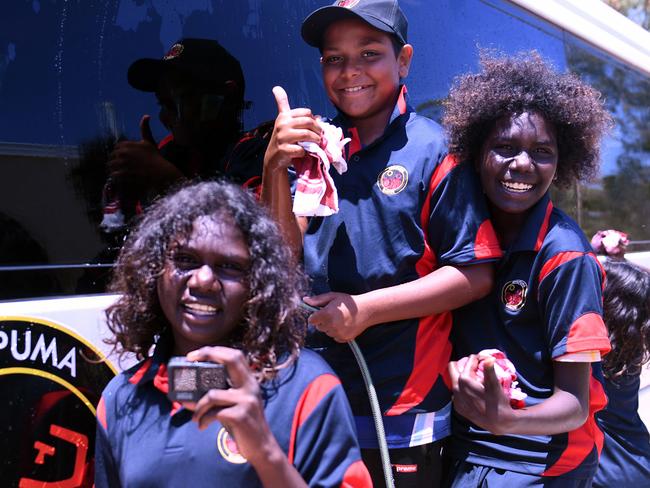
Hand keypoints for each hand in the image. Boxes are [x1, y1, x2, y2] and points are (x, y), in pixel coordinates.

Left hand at [108, 115, 181, 195]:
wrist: (161, 172)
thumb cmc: (156, 157)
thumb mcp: (149, 141)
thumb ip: (145, 128)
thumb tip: (146, 115)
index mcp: (127, 144)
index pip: (116, 148)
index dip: (119, 154)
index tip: (124, 159)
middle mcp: (123, 152)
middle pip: (112, 157)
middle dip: (115, 162)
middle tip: (121, 168)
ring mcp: (123, 163)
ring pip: (111, 166)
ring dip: (113, 170)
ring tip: (119, 174)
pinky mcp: (124, 174)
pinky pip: (114, 175)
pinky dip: (116, 177)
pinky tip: (122, 179)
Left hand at [182, 346, 281, 465]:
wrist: (261, 447)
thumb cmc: (243, 424)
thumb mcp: (235, 404)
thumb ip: (220, 395)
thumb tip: (188, 396)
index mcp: (249, 381)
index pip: (235, 355)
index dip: (215, 350)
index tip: (195, 354)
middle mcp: (250, 386)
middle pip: (231, 360)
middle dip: (208, 355)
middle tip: (190, 360)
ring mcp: (247, 400)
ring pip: (213, 394)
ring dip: (198, 406)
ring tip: (195, 417)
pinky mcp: (240, 416)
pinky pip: (214, 413)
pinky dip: (203, 419)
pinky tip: (202, 426)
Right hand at [263, 86, 321, 171]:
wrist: (273, 158)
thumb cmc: (283, 139)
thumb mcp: (283, 121)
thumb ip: (284, 105)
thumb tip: (292, 98)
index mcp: (284, 116)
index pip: (306, 112)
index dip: (314, 120)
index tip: (315, 127)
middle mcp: (282, 124)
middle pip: (308, 122)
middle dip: (318, 130)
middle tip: (320, 137)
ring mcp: (282, 137)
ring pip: (306, 134)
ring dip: (315, 140)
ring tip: (317, 144)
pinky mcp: (284, 149)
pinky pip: (301, 149)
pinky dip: (306, 152)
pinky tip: (304, 153)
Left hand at [304, 293, 369, 341]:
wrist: (367, 310)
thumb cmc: (349, 302)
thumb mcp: (333, 297)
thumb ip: (318, 300)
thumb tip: (304, 300)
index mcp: (327, 314)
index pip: (312, 320)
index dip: (315, 316)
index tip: (320, 313)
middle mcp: (332, 325)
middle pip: (319, 327)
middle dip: (323, 321)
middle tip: (333, 314)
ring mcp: (338, 333)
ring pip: (327, 332)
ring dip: (330, 327)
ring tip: (340, 319)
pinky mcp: (344, 338)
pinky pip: (334, 337)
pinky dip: (337, 333)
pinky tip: (344, 325)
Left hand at [449, 355, 515, 434]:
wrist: (497, 422)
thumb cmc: (497, 402)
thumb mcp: (494, 384)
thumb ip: (489, 370)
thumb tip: (489, 358)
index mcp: (464, 380)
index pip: (468, 361)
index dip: (477, 358)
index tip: (484, 360)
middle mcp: (456, 388)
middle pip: (453, 367)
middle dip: (463, 364)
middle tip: (474, 366)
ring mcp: (455, 398)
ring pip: (454, 380)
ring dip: (462, 376)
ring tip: (474, 377)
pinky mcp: (457, 406)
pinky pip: (456, 392)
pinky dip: (462, 388)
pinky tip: (472, 391)